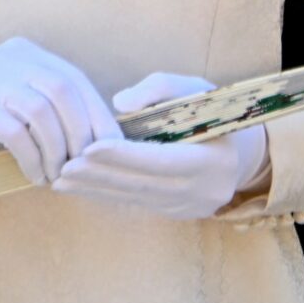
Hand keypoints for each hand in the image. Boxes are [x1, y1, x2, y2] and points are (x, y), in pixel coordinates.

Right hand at [0, 36, 109, 184]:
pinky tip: (36, 176)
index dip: (97, 114)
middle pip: (62, 91)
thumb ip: (58, 110)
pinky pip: (14, 132)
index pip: (75, 79)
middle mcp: (9, 58)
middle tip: (84, 165)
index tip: (111, 146)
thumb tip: (106, 138)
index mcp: (28, 53)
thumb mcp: (25, 107)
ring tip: (58, 175)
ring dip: (57, 149)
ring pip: (40, 111)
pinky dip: (32, 157)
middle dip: (81, 132)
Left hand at [50, 72, 269, 220]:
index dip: (125, 156)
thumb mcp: (195, 89)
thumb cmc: (213, 113)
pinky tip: (80, 188)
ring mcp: (189, 207)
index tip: (90, 148)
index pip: (163, 160)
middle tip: (65, 167)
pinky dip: (106, 194)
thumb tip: (120, 103)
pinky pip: (136, 203)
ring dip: (96, 189)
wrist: (241, 153)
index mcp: (214, 160)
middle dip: (101, 176)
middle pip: (144, 184)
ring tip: (62, 179)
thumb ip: (159, 89)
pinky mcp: (175, 214)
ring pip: (135, 198)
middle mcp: (203, 190)